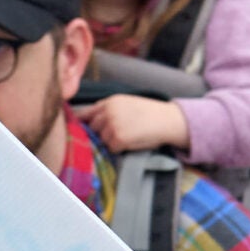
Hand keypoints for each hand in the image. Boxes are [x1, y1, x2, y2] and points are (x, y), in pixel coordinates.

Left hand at [74, 95, 191, 152]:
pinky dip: (119, 148)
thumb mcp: (126, 103)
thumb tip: (90, 120)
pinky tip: (131, 141)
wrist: (167, 120)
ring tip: (128, 136)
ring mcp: (112, 125)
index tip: (82, 129)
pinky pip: (111, 148)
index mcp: (110, 101)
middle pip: (93, 128)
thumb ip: (108, 109)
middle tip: (118, 133)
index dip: (83, 123)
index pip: (86, 113)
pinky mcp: (118, 138)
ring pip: (102, 140)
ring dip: (111, 141)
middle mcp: (108, 112)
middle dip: (102, 133)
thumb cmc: (149, 113)